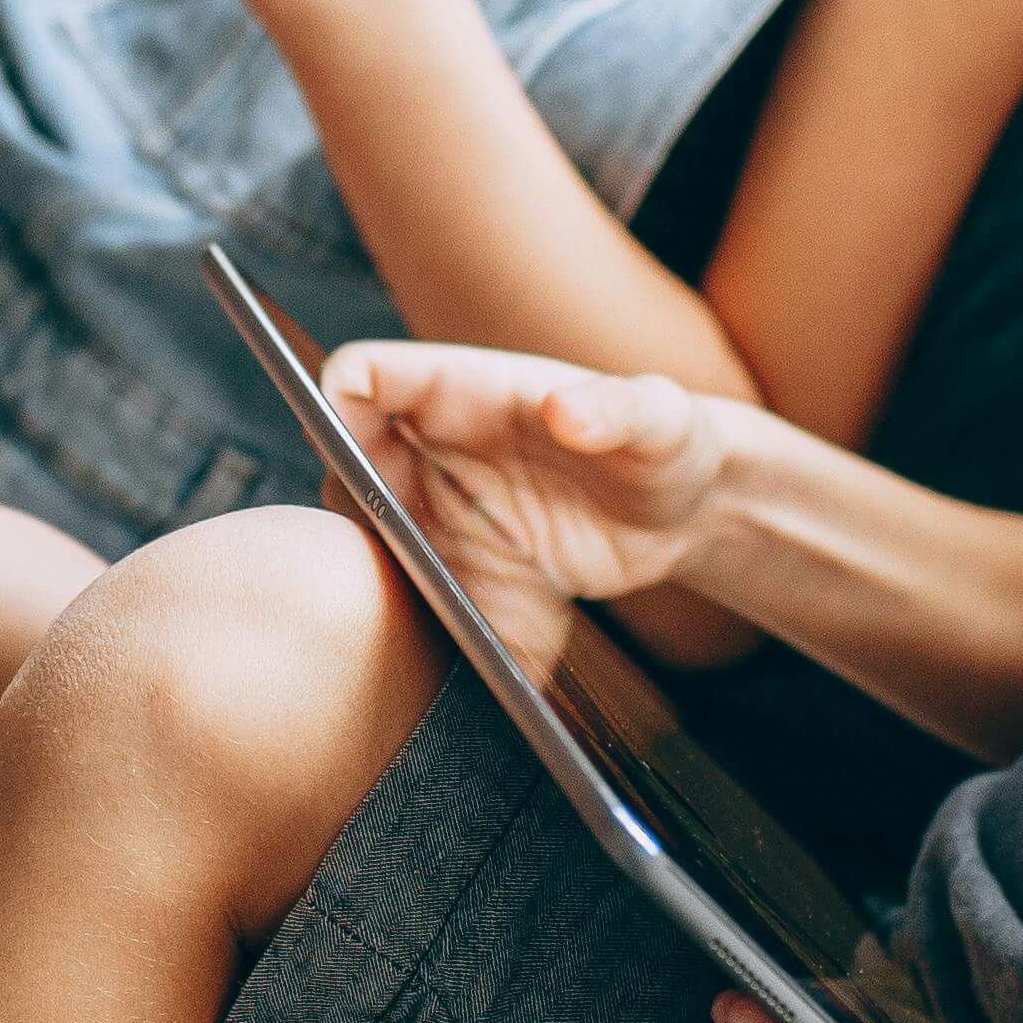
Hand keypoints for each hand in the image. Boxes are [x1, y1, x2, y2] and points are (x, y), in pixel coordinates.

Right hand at [322, 338, 735, 610]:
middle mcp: (442, 451)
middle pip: (347, 470)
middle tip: (404, 559)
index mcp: (467, 392)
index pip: (365, 379)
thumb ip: (614, 407)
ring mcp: (451, 513)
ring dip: (399, 586)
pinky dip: (456, 634)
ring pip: (380, 545)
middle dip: (353, 515)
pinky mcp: (473, 569)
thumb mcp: (658, 416)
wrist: (691, 512)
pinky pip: (437, 604)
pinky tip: (510, 642)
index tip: (345, 459)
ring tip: (459, 611)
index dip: (331, 406)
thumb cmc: (672, 439)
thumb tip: (563, 407)